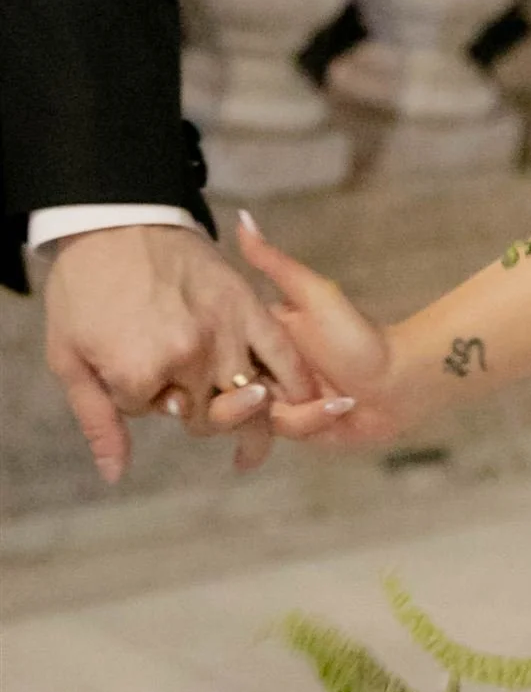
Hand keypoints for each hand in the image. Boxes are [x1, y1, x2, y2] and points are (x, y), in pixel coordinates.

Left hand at [44, 224, 317, 480]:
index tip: (133, 373)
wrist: (114, 217)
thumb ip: (97, 419)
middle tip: (184, 395)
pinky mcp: (248, 307)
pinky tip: (300, 404)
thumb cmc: (84, 285)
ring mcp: (224, 333)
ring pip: (250, 401)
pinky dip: (295, 385)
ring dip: (249, 418)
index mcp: (140, 372)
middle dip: (194, 411)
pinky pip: (284, 357)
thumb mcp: (69, 355)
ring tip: (251, 440)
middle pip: (207, 416)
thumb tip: (116, 474)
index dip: (143, 399)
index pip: (156, 413)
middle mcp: (188, 358)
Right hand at [235, 219, 399, 448]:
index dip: (215, 358)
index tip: (242, 358)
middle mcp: (262, 371)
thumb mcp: (314, 295)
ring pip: (254, 417)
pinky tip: (341, 406)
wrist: (402, 376)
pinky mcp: (299, 429)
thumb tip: (241, 218)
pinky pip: (285, 432)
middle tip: (289, 386)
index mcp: (259, 339)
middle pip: (225, 390)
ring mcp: (279, 403)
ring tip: (334, 395)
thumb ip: (274, 264)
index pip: (214, 349)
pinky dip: (315, 420)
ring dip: (297, 409)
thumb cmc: (360, 334)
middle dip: (251, 394)